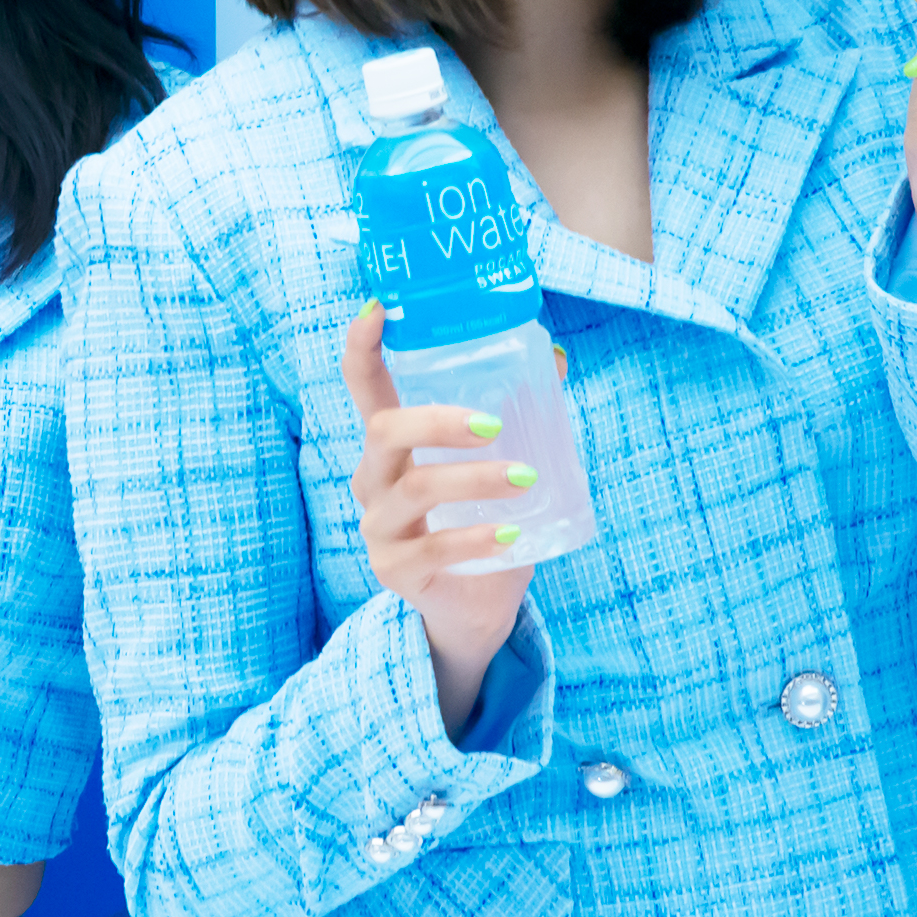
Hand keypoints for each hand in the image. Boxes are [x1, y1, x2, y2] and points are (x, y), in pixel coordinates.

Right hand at [342, 302, 534, 741]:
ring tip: (525, 479)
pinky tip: (512, 535)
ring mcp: (380, 528)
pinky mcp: (395, 571)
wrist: (473, 610)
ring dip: (473, 480)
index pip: (363, 386)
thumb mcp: (496, 467)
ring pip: (414, 489)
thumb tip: (555, 357)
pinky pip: (433, 549)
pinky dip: (477, 538)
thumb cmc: (481, 523)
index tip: (374, 306)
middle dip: (436, 420)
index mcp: (392, 445)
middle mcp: (374, 480)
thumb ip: (519, 418)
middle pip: (383, 431)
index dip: (361, 346)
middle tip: (494, 423)